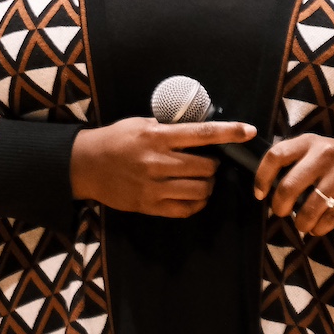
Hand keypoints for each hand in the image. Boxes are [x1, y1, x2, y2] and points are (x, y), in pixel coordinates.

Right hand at [70, 117, 253, 216]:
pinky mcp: (149, 206)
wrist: (84, 165)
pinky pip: (186, 209)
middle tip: (208, 163)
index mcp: (156, 136)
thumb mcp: (139, 124)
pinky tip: (193, 196)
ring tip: (201, 180)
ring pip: (200, 190)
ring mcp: (153, 186)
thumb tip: (199, 129)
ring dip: (208, 185)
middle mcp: (157, 162)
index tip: (248, 130)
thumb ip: (167, 127)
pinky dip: (197, 203)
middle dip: (214, 165)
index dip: (229, 132)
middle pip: (206, 167)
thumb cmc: (114, 140)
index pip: (201, 134)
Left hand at [253, 133, 333, 235]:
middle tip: (280, 213)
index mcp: (309, 142)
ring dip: (301, 221)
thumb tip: (266, 186)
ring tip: (301, 225)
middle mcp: (325, 152)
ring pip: (311, 205)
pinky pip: (331, 215)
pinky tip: (317, 228)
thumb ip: (295, 162)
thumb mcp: (318, 153)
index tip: (260, 194)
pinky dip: (320, 227)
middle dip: (280, 205)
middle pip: (289, 185)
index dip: (262, 177)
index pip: (276, 156)